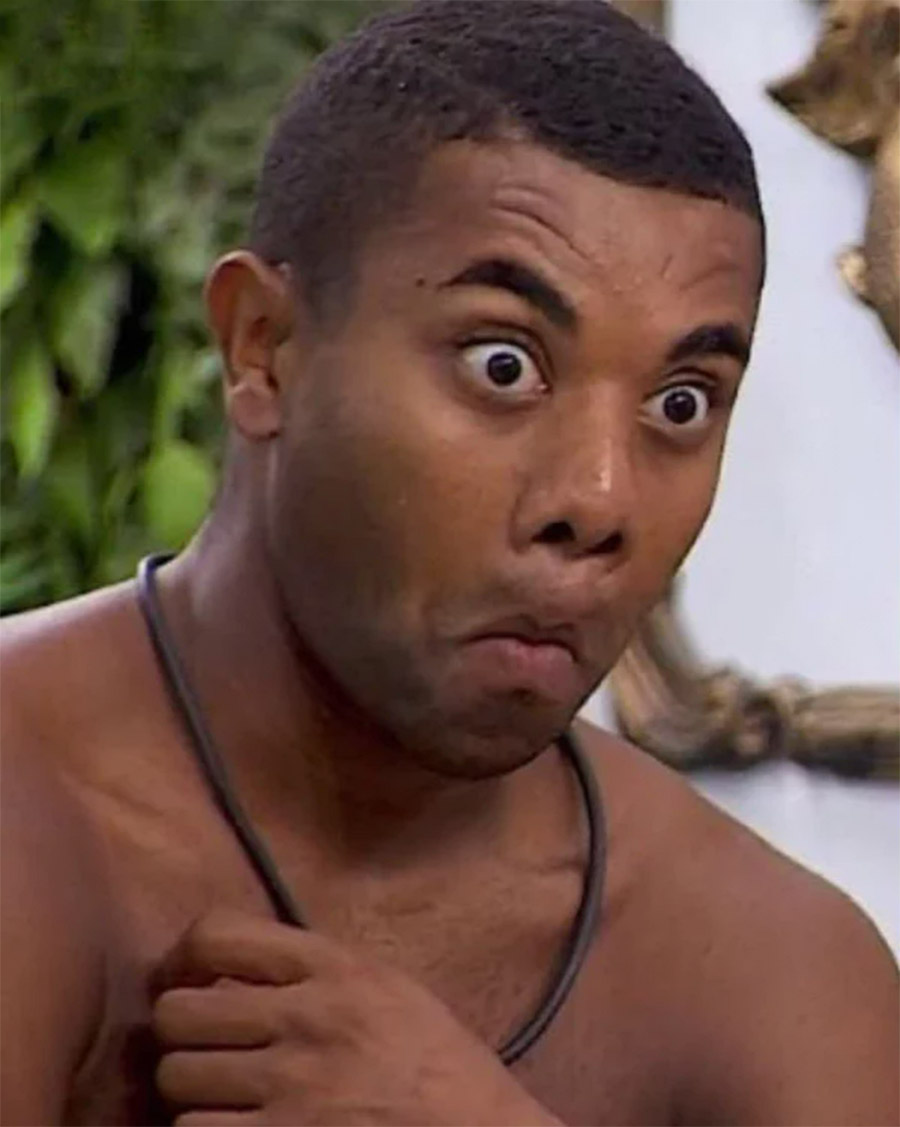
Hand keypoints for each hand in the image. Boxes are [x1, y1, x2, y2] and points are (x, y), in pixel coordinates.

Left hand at [152, 910, 561, 1125]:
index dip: (182, 959)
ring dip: (193, 1094)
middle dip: (184, 1036)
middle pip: (177, 1013)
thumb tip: (228, 968)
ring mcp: (292, 1088)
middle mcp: (305, 1018)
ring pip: (177, 1079)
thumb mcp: (385, 987)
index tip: (186, 982)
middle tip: (206, 1052)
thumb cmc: (436, 1063)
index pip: (215, 933)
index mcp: (332, 967)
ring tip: (226, 1099)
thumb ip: (313, 970)